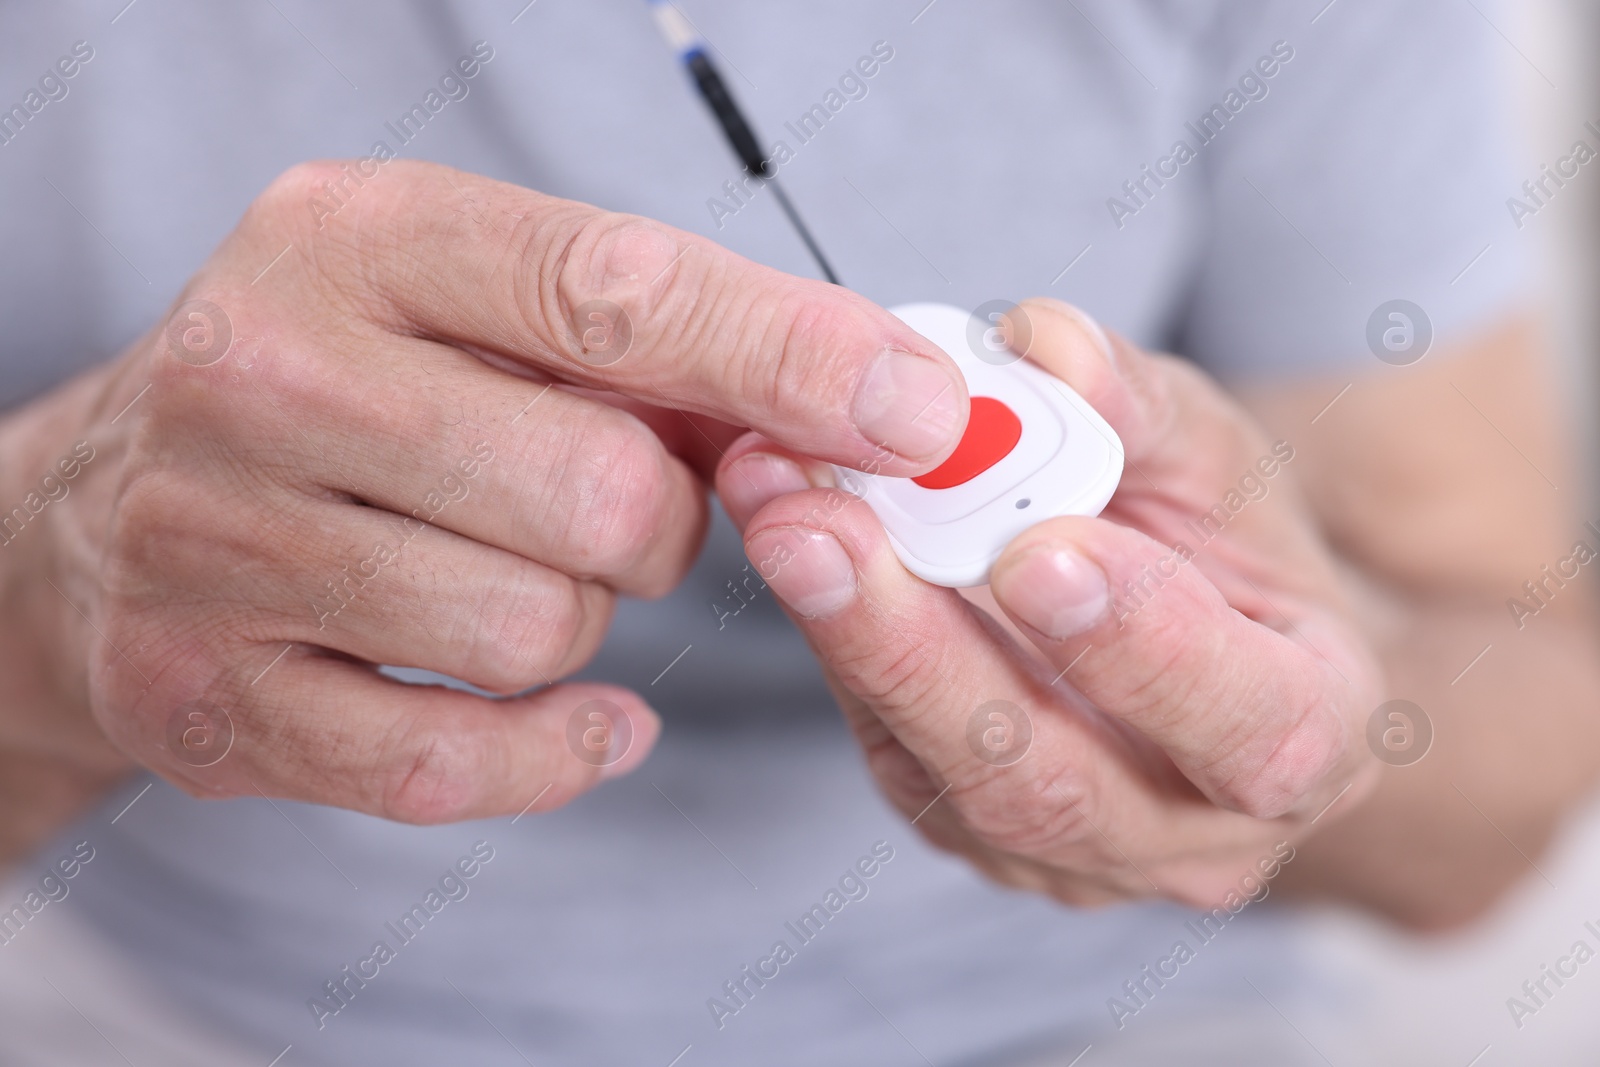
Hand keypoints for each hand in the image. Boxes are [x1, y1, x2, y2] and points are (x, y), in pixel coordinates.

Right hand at [20, 160, 970, 823]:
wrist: (104, 512)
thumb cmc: (347, 390)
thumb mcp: (474, 304)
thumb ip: (658, 342)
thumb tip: (871, 400)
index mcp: (356, 237)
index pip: (612, 290)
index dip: (788, 355)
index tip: (912, 410)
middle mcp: (266, 373)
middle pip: (596, 490)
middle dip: (661, 521)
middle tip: (619, 506)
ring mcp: (218, 542)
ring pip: (535, 628)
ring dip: (581, 619)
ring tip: (522, 572)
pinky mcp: (210, 693)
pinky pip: (455, 759)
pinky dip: (553, 747)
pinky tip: (572, 711)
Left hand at [715, 298, 1382, 905]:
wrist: (1195, 630)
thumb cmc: (1227, 548)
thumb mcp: (1213, 453)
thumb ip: (1138, 404)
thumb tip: (1041, 344)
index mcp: (1312, 738)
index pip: (1249, 728)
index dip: (1143, 648)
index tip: (1036, 551)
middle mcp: (1190, 834)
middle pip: (1047, 783)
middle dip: (924, 652)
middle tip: (823, 529)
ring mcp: (1066, 851)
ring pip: (945, 777)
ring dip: (850, 640)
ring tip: (779, 514)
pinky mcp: (967, 827)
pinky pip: (891, 748)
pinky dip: (835, 641)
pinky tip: (790, 540)